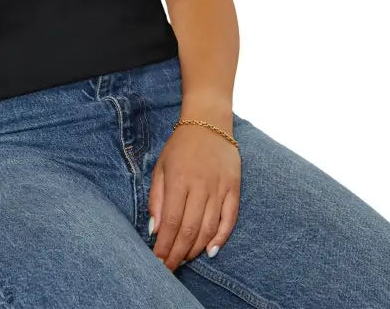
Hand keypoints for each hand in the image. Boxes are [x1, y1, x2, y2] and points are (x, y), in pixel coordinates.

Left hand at [148, 124, 240, 271]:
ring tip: (185, 259)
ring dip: (196, 248)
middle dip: (178, 253)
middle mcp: (200, 186)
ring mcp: (219, 188)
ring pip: (209, 228)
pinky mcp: (234, 188)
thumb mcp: (160, 167)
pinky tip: (211, 251)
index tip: (158, 261)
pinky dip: (221, 237)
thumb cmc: (180, 147)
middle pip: (190, 229)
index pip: (171, 222)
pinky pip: (229, 219)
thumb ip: (156, 198)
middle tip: (170, 268)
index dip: (165, 245)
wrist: (208, 123)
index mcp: (178, 180)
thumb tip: (155, 229)